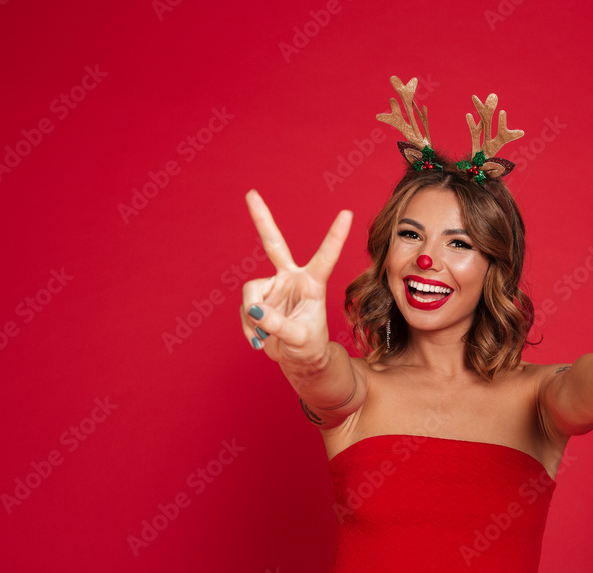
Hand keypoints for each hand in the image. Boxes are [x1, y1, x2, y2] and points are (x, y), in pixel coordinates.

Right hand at [239, 190, 351, 365]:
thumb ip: (278, 325)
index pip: (325, 257)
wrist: (298, 358)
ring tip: (264, 337)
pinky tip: (259, 338)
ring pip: (251, 294)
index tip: (346, 213)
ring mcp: (273, 287)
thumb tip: (255, 310)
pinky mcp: (259, 298)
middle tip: (251, 193)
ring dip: (254, 319)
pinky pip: (246, 309)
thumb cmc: (308, 347)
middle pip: (273, 244)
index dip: (334, 236)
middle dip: (261, 219)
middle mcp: (292, 279)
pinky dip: (249, 327)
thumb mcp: (298, 339)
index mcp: (313, 284)